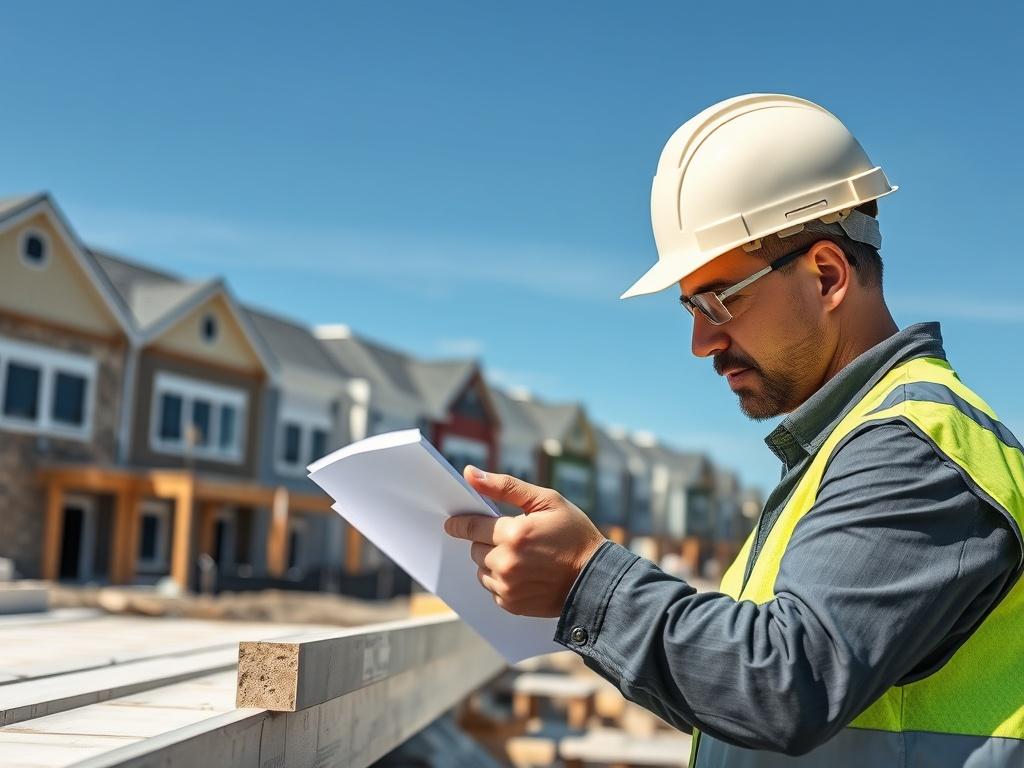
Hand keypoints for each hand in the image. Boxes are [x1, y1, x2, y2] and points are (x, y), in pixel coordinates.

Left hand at [443, 465, 606, 616]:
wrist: (595, 579)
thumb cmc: (574, 534)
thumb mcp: (546, 501)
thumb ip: (505, 486)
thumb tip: (468, 473)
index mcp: (513, 534)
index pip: (470, 527)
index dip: (460, 523)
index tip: (453, 522)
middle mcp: (506, 563)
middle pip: (475, 549)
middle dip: (488, 541)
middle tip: (513, 538)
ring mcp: (507, 587)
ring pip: (481, 569)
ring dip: (493, 561)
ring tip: (521, 557)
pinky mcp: (511, 604)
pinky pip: (492, 587)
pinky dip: (501, 580)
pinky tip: (523, 573)